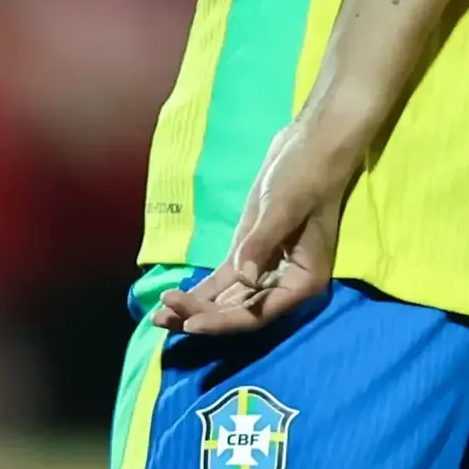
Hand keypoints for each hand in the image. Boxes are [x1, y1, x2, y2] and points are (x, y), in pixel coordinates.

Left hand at [152, 110, 359, 335]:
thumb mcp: (284, 208)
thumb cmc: (306, 175)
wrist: (309, 145)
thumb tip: (243, 279)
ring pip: (229, 300)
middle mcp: (286, 282)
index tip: (190, 322)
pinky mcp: (250, 253)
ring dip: (197, 309)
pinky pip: (225, 281)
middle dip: (202, 316)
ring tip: (158, 316)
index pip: (260, 312)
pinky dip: (202, 291)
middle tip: (162, 315)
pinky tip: (174, 299)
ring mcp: (266, 269)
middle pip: (241, 312)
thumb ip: (262, 244)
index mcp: (303, 279)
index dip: (225, 322)